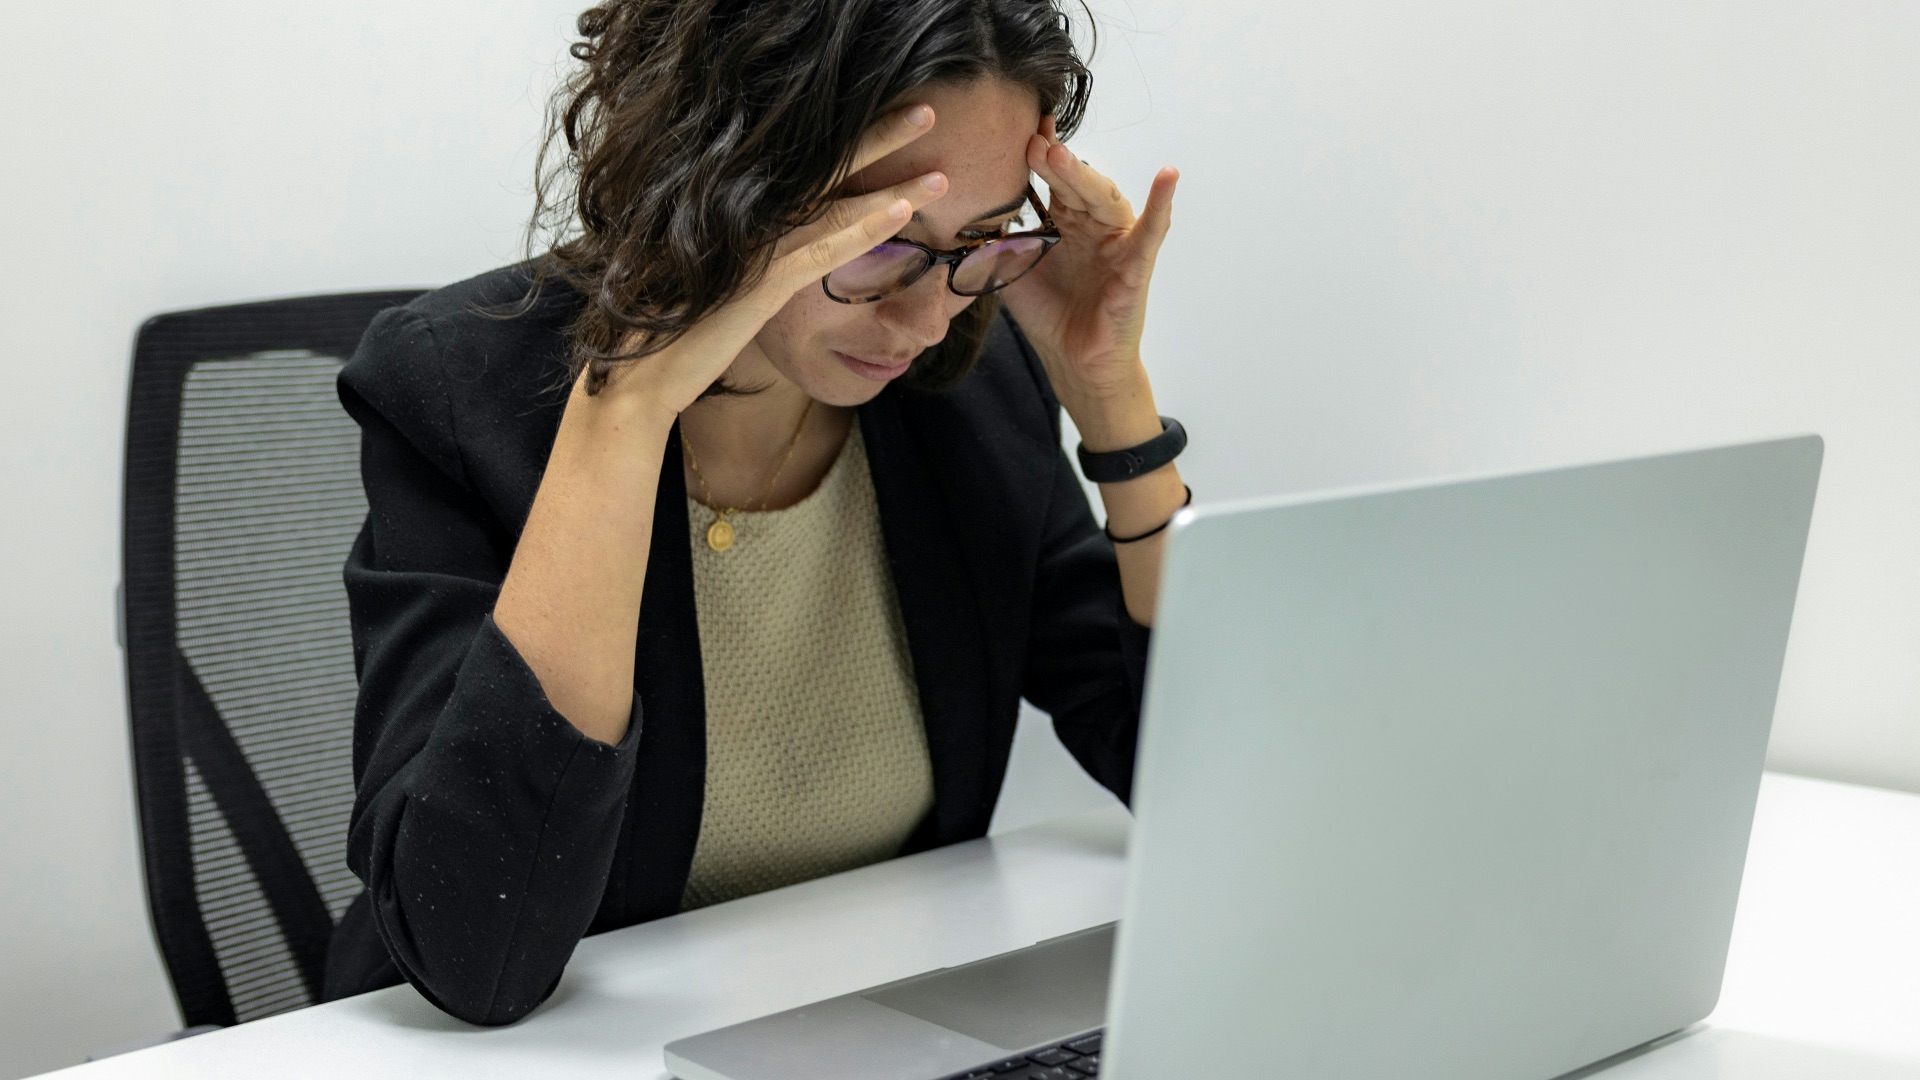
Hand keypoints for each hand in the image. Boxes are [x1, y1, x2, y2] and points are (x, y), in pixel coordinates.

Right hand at [594, 105, 950, 416]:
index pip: (810, 169)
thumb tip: (784, 251)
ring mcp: (755, 248)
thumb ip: (755, 260)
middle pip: (826, 168)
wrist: (641, 373)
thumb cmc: (680, 331)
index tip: (893, 119)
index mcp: (743, 216)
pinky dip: (866, 228)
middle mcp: (750, 220)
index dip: (852, 140)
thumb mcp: (724, 285)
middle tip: (927, 110)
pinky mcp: (760, 283)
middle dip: (880, 137)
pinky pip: (824, 250)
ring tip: (942, 171)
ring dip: (892, 184)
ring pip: (835, 205)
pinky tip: (904, 210)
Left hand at [1002, 116, 1178, 415]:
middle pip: (1074, 182)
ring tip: (1059, 154)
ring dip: (1083, 175)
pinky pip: (1152, 230)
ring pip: (1103, 197)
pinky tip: (1168, 175)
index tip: (1015, 128)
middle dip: (1051, 160)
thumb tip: (959, 211)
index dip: (1036, 154)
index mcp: (1063, 220)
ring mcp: (1116, 240)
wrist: (1073, 361)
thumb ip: (992, 241)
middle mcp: (1091, 223)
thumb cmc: (1049, 314)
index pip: (1050, 178)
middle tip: (1029, 140)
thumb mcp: (1010, 271)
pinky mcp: (1137, 263)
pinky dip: (1163, 202)